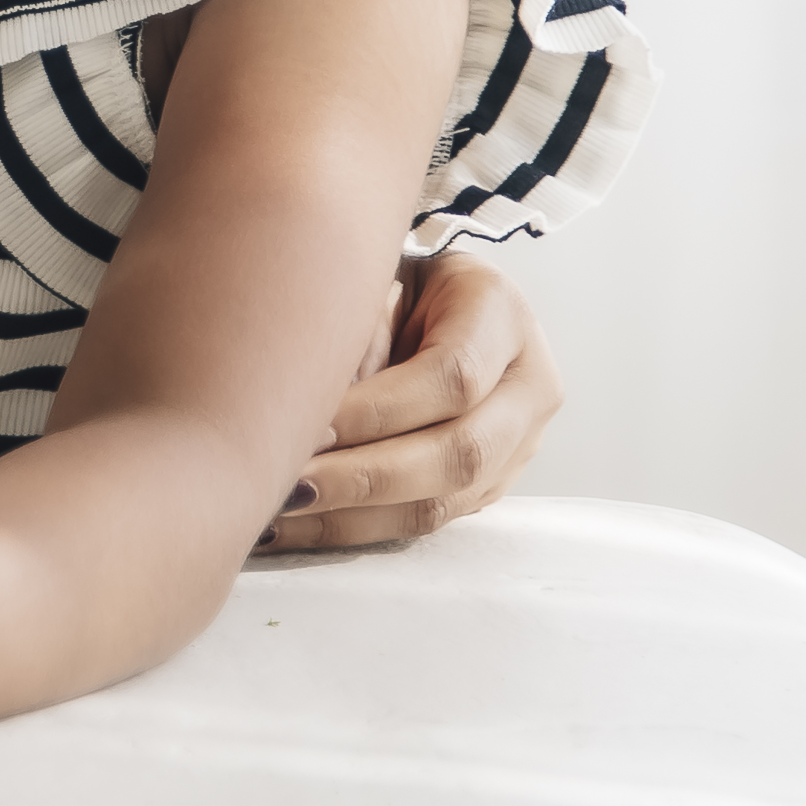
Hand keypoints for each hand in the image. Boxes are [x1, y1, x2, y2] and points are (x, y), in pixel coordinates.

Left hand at [268, 252, 559, 551]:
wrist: (427, 301)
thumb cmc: (387, 282)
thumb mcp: (374, 279)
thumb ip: (354, 336)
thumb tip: (306, 417)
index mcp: (502, 314)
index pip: (452, 376)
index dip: (377, 411)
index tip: (304, 427)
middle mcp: (527, 384)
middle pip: (459, 452)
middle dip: (364, 478)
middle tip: (286, 485)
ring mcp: (518, 442)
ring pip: (443, 501)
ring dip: (352, 516)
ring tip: (278, 516)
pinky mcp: (489, 484)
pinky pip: (425, 520)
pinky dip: (355, 527)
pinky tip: (297, 525)